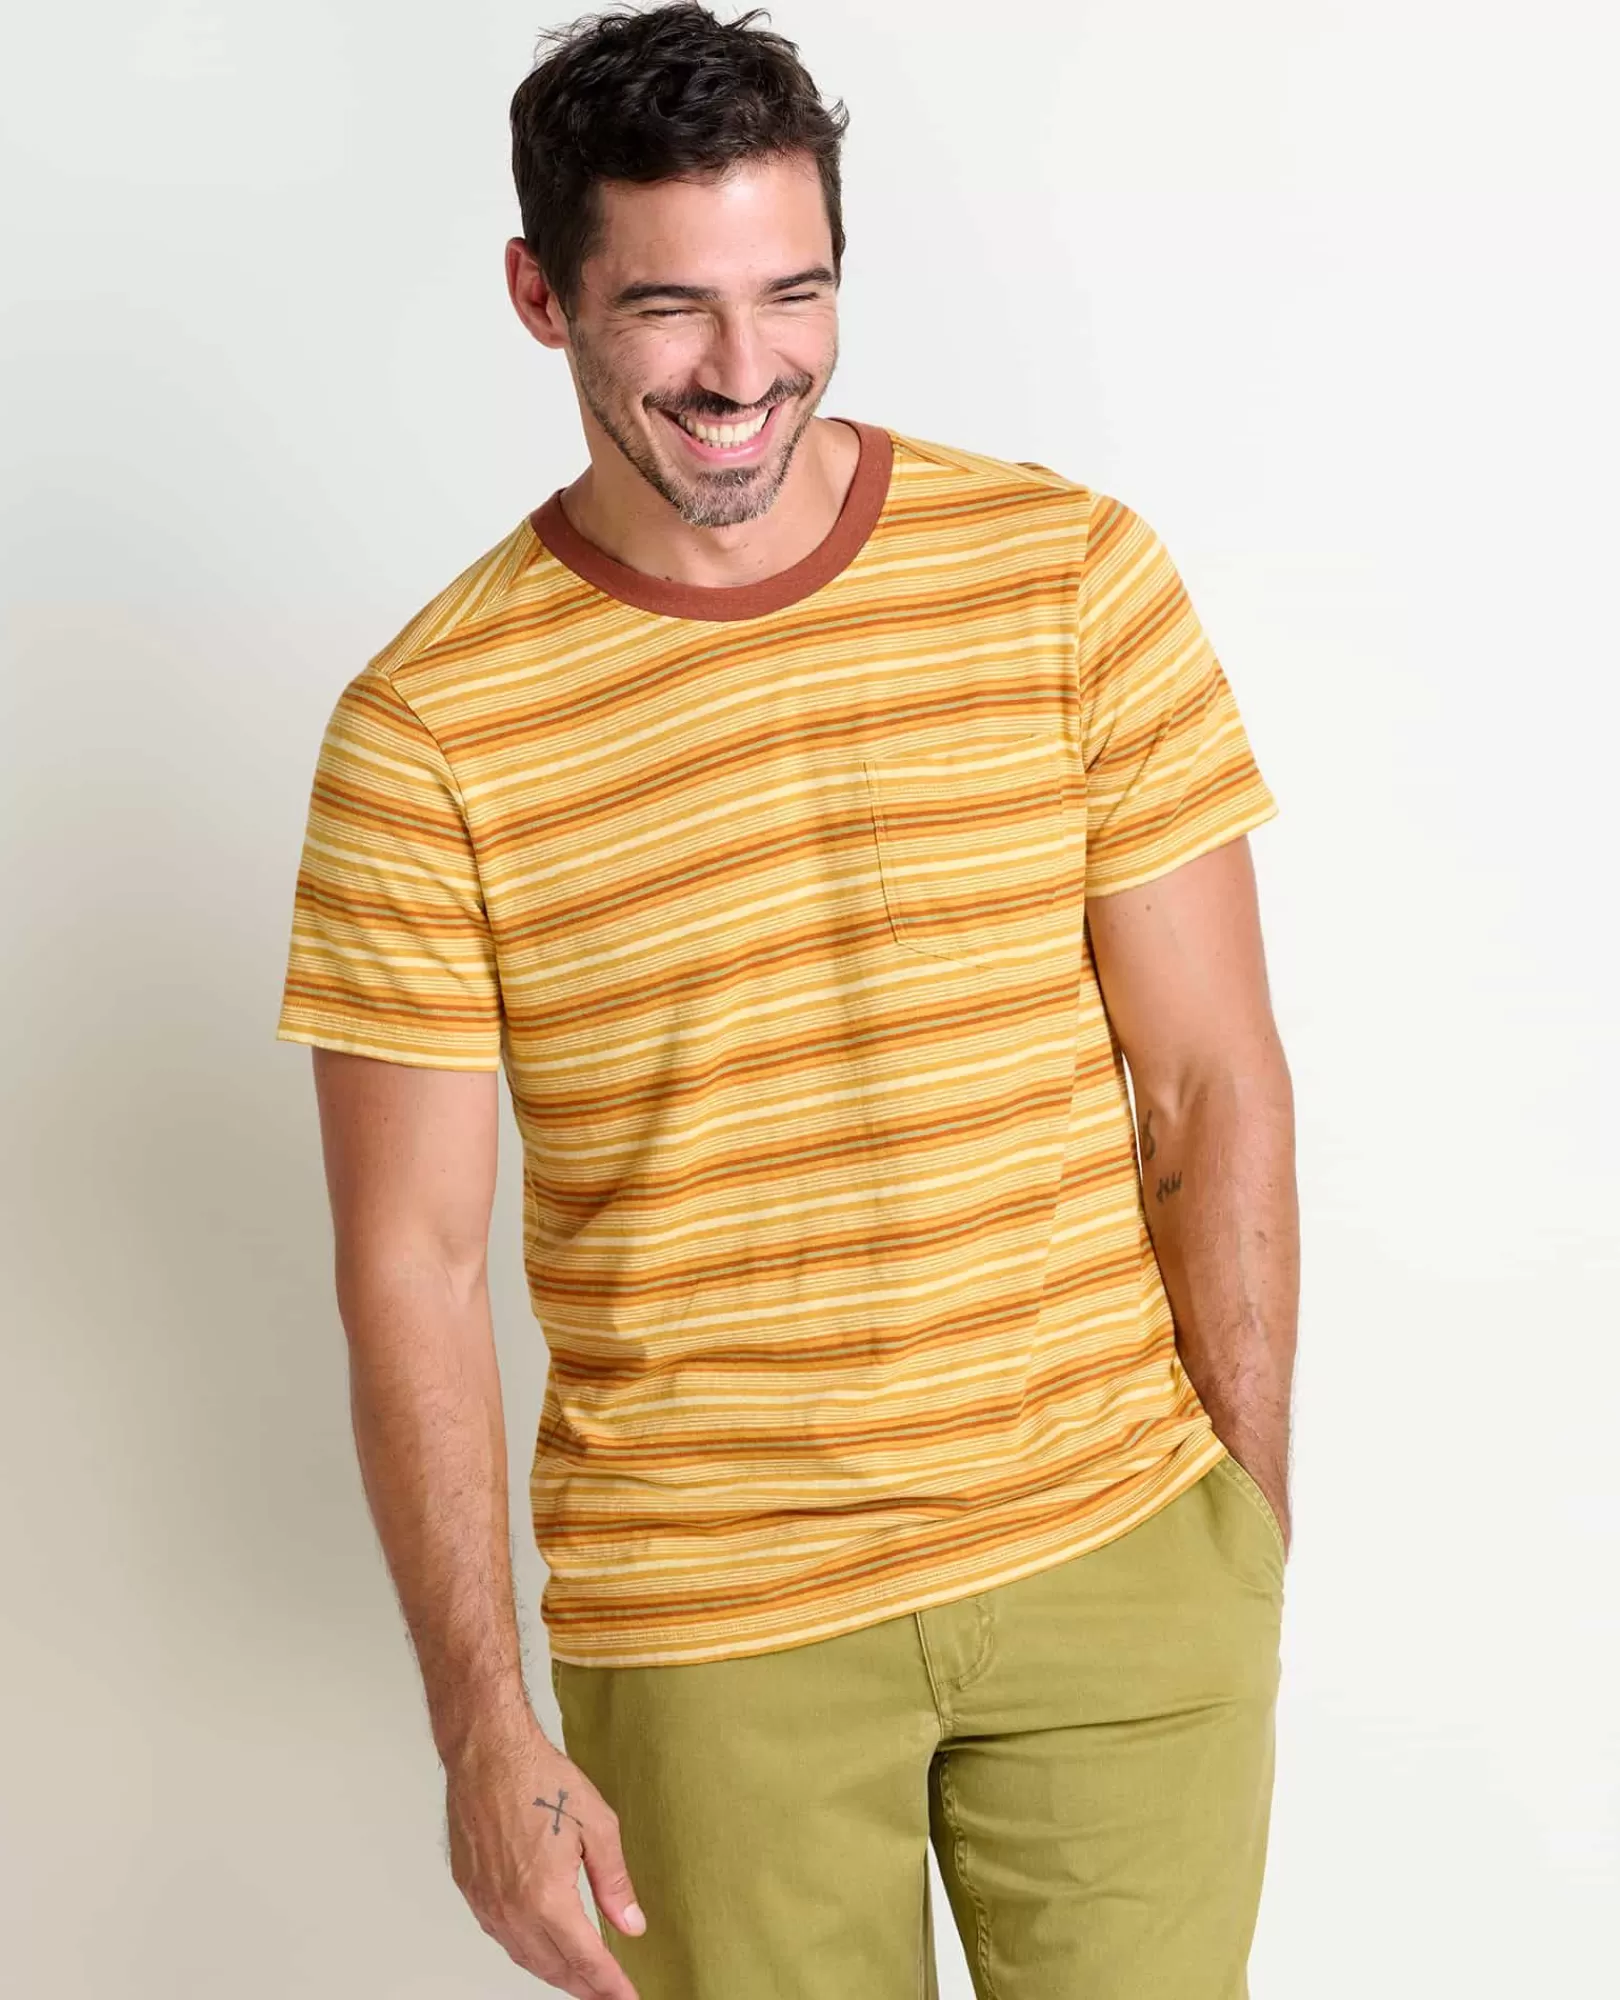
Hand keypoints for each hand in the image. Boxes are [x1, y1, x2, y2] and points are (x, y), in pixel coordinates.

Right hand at [446, 1712, 646, 1998]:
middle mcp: (512, 1910)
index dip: (610, 1985)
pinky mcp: (471, 1891)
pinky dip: (526, 1949)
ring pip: (524, 1957)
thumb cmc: (539, 1777)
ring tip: (580, 1977)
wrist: (488, 1752)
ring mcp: (487, 1904)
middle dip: (584, 1986)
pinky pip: (502, 1935)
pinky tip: (540, 1944)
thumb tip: (631, 1923)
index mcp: (546, 1898)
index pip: (586, 1960)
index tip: (627, 1998)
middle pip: (553, 1968)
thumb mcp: (598, 1826)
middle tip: (608, 1993)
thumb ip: (614, 1883)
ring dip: (555, 1972)